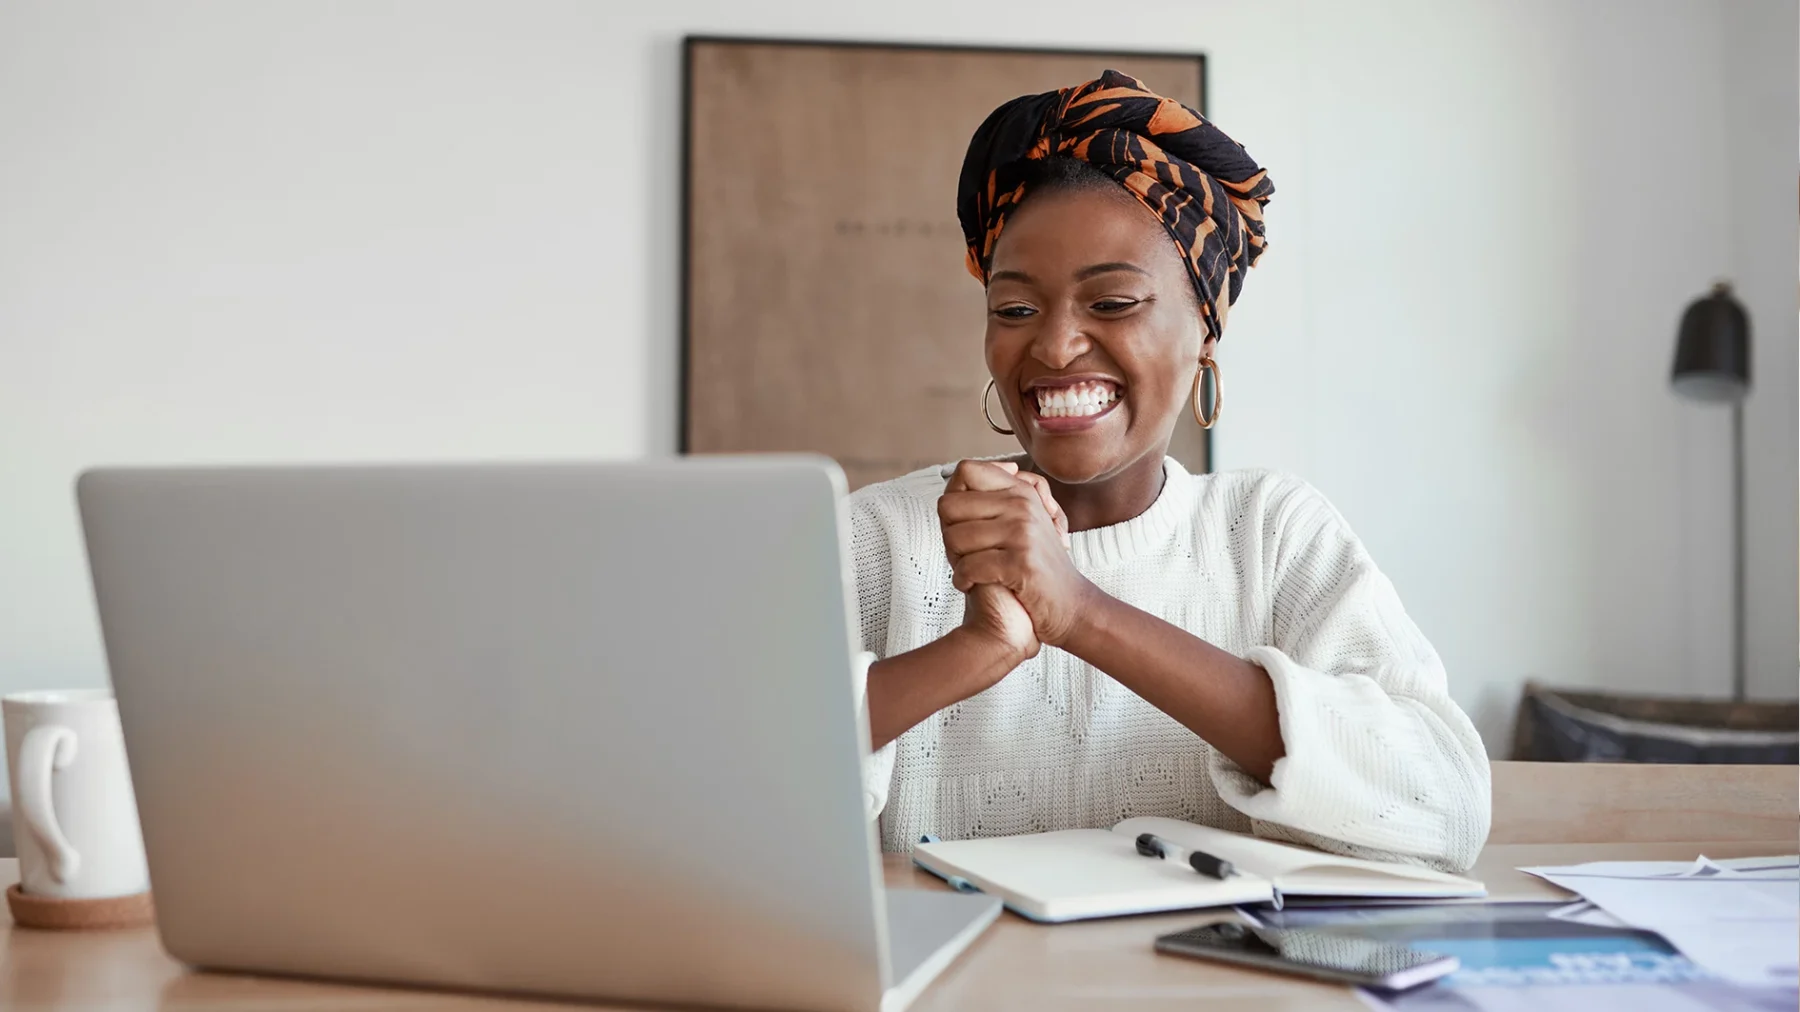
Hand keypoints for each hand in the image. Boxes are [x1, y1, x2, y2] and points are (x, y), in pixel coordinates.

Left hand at [939, 460, 1091, 647]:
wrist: (1069, 605)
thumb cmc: (1035, 567)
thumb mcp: (1021, 522)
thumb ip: (994, 498)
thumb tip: (964, 472)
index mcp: (1021, 492)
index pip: (965, 471)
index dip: (953, 498)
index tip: (965, 522)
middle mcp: (1022, 506)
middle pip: (949, 506)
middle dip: (949, 534)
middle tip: (964, 554)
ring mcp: (1023, 534)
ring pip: (954, 538)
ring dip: (955, 561)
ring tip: (972, 571)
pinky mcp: (1020, 564)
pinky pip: (968, 567)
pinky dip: (963, 581)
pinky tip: (973, 586)